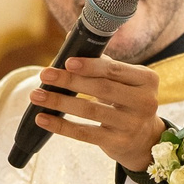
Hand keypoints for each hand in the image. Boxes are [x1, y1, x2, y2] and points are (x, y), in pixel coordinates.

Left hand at [29, 57, 163, 174]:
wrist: (144, 140)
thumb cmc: (128, 102)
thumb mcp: (126, 81)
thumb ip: (103, 63)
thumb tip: (71, 40)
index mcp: (147, 79)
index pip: (115, 70)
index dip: (90, 65)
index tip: (67, 61)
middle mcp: (144, 102)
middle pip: (102, 88)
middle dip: (70, 80)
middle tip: (45, 75)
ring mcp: (131, 124)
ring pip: (90, 110)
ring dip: (60, 101)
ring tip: (37, 95)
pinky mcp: (117, 143)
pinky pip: (84, 133)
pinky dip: (61, 126)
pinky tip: (43, 118)